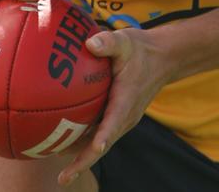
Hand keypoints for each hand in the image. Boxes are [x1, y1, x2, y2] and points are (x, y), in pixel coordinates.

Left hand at [57, 28, 172, 186]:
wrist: (162, 58)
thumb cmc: (142, 49)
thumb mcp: (126, 41)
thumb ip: (108, 42)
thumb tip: (90, 43)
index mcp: (127, 100)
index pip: (114, 123)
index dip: (103, 138)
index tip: (94, 150)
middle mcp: (125, 116)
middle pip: (103, 144)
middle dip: (84, 161)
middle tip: (63, 177)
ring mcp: (121, 119)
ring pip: (100, 142)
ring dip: (81, 155)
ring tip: (56, 164)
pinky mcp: (117, 117)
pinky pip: (99, 132)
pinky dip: (84, 140)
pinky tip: (63, 139)